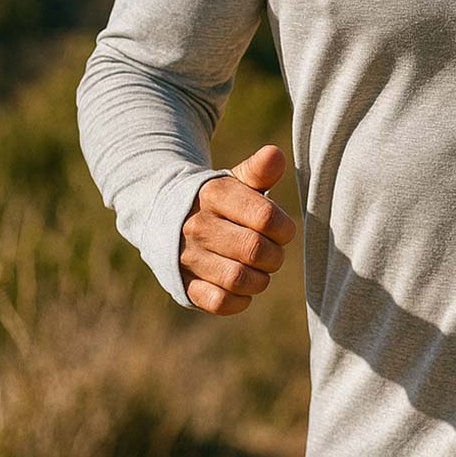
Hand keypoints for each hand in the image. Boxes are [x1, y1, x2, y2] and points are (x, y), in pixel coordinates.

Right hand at [180, 143, 297, 315]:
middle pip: (255, 250)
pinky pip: (219, 302)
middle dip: (275, 255)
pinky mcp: (185, 285)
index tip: (282, 229)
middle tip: (273, 252)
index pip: (265, 217)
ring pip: (239, 279)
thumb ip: (260, 170)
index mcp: (215, 195)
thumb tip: (275, 154)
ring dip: (260, 279)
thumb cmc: (220, 200)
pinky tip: (243, 287)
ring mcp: (189, 257)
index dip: (284, 228)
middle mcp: (198, 226)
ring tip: (260, 269)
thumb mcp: (237, 180)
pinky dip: (240, 299)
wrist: (171, 218)